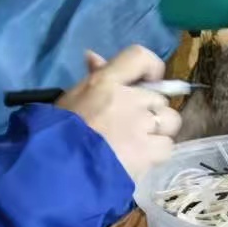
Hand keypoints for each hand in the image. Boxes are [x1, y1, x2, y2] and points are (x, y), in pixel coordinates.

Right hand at [56, 46, 180, 180]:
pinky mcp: (150, 151)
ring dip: (159, 131)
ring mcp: (142, 124)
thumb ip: (92, 77)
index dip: (151, 67)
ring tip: (139, 144)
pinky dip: (157, 153)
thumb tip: (94, 56)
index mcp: (107, 81)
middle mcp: (130, 98)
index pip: (140, 57)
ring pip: (170, 121)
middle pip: (159, 97)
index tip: (149, 81)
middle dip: (150, 110)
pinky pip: (167, 146)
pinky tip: (141, 159)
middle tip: (132, 125)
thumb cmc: (57, 133)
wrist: (58, 170)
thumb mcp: (71, 98)